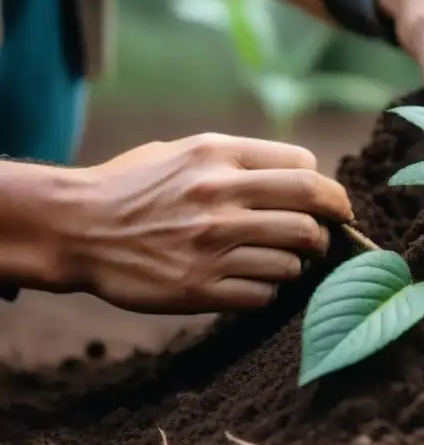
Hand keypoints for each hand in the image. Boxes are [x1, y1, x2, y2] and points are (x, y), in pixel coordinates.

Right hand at [60, 133, 352, 313]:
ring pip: (293, 259)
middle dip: (329, 226)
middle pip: (310, 213)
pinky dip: (269, 290)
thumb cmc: (136, 186)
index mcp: (218, 156)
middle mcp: (218, 197)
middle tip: (325, 234)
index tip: (326, 202)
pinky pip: (264, 293)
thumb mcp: (187, 151)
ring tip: (284, 260)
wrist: (75, 228)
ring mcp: (210, 245)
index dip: (325, 188)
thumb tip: (307, 176)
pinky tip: (254, 281)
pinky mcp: (198, 288)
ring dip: (298, 262)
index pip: (306, 169)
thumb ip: (243, 160)